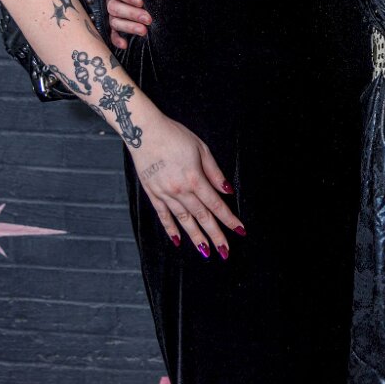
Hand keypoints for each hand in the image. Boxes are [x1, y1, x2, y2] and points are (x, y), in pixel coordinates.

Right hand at [100, 0, 151, 48]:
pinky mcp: (115, 21)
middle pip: (115, 8)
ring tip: (144, 31)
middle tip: (148, 19)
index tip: (140, 1)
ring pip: (115, 21)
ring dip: (129, 27)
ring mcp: (111, 11)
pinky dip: (117, 39)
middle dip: (132, 14)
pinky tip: (124, 45)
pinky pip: (112, 32)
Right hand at [132, 113, 244, 258]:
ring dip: (196, 237)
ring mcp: (165, 194)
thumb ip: (214, 172)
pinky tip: (178, 241)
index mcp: (195, 178)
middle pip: (202, 217)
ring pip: (184, 220)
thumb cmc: (175, 135)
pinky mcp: (153, 194)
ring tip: (206, 252)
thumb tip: (228, 191)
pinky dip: (171, 229)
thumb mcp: (201, 148)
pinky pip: (163, 216)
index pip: (216, 204)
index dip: (229, 219)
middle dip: (215, 235)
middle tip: (225, 252)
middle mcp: (180, 190)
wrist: (144, 131)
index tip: (240, 230)